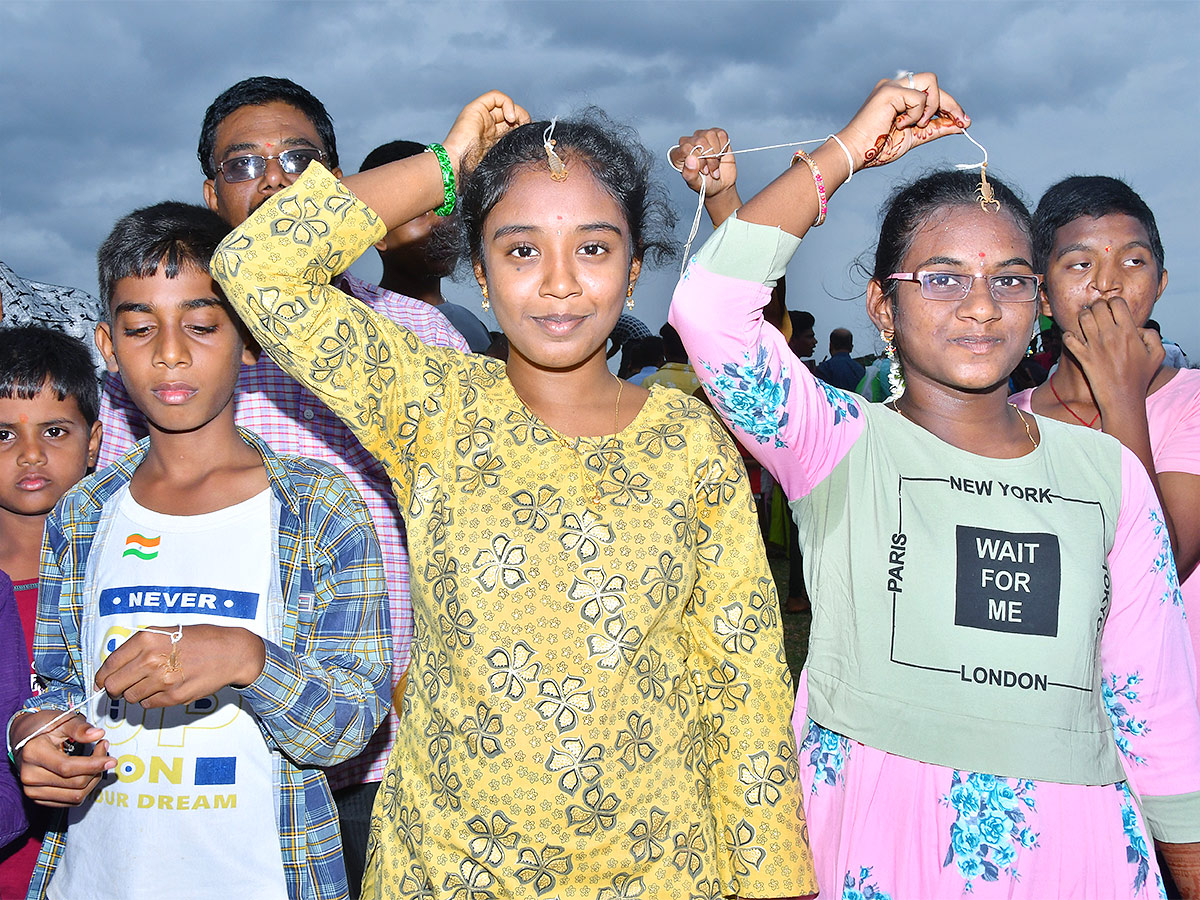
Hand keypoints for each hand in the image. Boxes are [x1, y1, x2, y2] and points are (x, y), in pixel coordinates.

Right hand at [12, 711, 114, 806]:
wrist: (24, 737)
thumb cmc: (43, 726)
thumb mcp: (61, 719)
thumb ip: (79, 727)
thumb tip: (98, 734)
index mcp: (33, 753)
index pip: (67, 767)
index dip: (93, 765)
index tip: (110, 760)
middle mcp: (29, 775)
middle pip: (74, 783)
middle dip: (96, 769)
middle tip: (104, 750)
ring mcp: (32, 790)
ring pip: (75, 796)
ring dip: (93, 780)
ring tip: (97, 761)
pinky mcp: (38, 798)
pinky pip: (69, 801)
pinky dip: (84, 789)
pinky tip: (87, 772)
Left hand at [94, 624, 265, 708]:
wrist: (231, 651)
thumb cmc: (201, 639)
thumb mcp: (166, 632)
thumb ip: (140, 647)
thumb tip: (115, 667)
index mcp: (146, 640)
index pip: (109, 666)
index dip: (102, 677)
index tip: (102, 682)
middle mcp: (151, 659)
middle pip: (114, 686)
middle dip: (115, 688)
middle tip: (123, 686)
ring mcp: (162, 680)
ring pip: (130, 698)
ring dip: (136, 693)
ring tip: (151, 683)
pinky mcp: (174, 697)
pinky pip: (149, 704)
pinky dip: (152, 699)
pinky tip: (165, 688)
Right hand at [442, 91, 530, 178]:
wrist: (457, 166)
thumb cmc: (476, 170)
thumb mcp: (503, 160)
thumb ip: (513, 151)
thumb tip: (532, 148)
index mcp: (493, 140)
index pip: (512, 126)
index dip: (523, 126)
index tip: (528, 135)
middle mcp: (487, 126)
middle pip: (510, 114)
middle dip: (522, 118)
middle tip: (526, 127)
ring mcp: (480, 117)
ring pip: (503, 104)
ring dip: (516, 110)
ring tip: (519, 121)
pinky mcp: (475, 108)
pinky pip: (495, 97)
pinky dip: (507, 103)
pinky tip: (510, 117)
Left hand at [671, 127, 737, 199]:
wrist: (720, 184)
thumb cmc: (705, 184)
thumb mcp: (695, 183)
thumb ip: (689, 173)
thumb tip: (690, 158)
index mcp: (678, 154)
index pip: (686, 148)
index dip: (698, 159)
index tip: (704, 171)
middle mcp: (688, 142)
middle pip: (699, 141)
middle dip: (709, 158)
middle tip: (710, 171)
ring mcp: (701, 136)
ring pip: (710, 135)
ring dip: (717, 153)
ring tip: (716, 165)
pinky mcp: (715, 134)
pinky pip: (721, 134)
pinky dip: (724, 146)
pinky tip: (721, 154)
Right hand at [836, 72, 967, 171]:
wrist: (857, 153)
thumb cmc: (879, 147)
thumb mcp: (915, 137)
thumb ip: (936, 128)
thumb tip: (961, 126)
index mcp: (900, 95)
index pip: (931, 93)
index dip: (950, 106)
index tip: (963, 122)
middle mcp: (896, 85)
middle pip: (934, 84)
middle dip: (950, 104)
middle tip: (961, 122)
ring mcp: (892, 86)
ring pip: (930, 81)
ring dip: (930, 107)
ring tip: (916, 125)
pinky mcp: (889, 91)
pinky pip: (918, 97)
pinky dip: (915, 114)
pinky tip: (900, 125)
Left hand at [1062, 297, 1164, 405]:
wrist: (1122, 398)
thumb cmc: (1140, 378)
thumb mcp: (1157, 354)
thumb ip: (1152, 335)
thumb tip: (1138, 328)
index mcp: (1129, 332)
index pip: (1117, 303)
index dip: (1114, 303)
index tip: (1113, 310)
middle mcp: (1110, 336)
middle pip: (1097, 306)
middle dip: (1097, 307)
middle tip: (1098, 316)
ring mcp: (1095, 346)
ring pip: (1082, 318)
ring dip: (1083, 318)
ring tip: (1087, 325)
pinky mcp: (1082, 357)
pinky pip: (1068, 338)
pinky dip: (1068, 335)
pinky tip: (1074, 339)